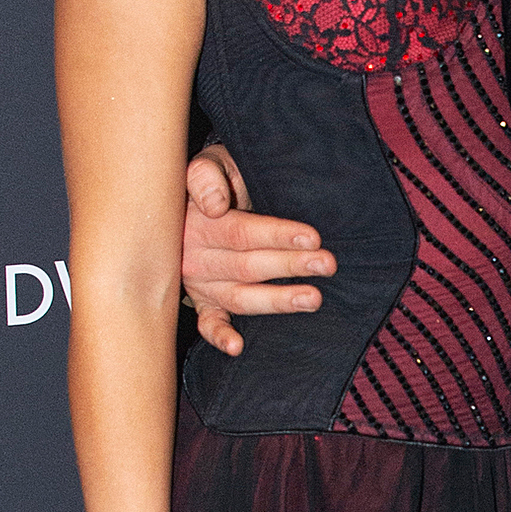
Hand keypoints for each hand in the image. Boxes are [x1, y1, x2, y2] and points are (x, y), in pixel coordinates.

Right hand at [182, 146, 331, 355]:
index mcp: (198, 222)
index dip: (278, 235)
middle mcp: (196, 256)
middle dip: (290, 266)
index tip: (313, 238)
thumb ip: (206, 176)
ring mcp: (199, 283)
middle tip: (328, 264)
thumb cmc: (213, 179)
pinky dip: (218, 335)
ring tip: (313, 299)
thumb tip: (214, 204)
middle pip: (248, 265)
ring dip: (276, 301)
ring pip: (239, 296)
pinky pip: (207, 323)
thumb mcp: (208, 164)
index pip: (242, 232)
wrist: (183, 201)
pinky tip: (237, 347)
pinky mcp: (202, 302)